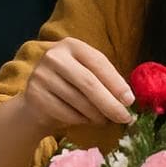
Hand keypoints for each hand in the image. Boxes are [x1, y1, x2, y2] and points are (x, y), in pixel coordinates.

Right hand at [14, 38, 134, 134]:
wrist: (37, 103)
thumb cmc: (70, 86)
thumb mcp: (86, 74)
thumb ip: (105, 80)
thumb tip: (128, 99)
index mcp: (71, 45)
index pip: (98, 62)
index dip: (116, 82)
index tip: (130, 101)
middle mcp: (54, 56)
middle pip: (89, 83)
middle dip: (110, 103)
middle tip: (125, 118)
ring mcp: (42, 75)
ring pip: (79, 101)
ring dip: (97, 115)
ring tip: (103, 120)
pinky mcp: (35, 95)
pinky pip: (66, 113)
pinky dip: (81, 121)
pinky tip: (83, 119)